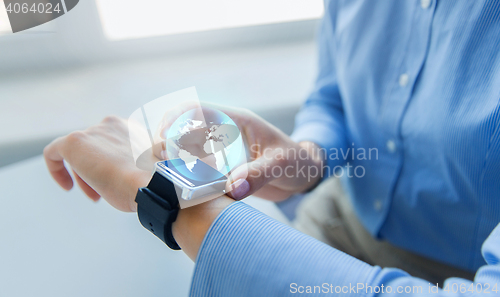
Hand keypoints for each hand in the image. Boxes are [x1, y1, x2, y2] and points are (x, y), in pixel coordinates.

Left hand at [43, 116, 153, 211]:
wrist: (149, 182)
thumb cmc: (150, 180)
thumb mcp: (145, 167)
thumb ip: (133, 162)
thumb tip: (127, 172)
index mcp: (130, 128)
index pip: (110, 144)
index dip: (109, 165)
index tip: (113, 181)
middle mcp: (110, 125)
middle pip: (93, 149)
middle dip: (96, 172)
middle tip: (103, 194)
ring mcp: (92, 132)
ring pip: (78, 154)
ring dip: (85, 176)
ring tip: (96, 196)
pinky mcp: (74, 142)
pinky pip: (54, 152)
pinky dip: (56, 168)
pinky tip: (66, 185)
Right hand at [153, 102, 324, 201]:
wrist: (305, 174)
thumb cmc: (297, 161)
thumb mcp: (281, 164)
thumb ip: (258, 174)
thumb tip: (232, 189)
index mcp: (234, 120)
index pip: (194, 110)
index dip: (173, 121)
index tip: (163, 142)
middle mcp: (222, 133)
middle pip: (180, 129)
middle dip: (165, 144)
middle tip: (162, 167)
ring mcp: (220, 152)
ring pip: (184, 150)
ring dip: (174, 163)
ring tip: (172, 181)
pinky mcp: (221, 170)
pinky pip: (196, 171)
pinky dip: (187, 179)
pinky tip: (187, 191)